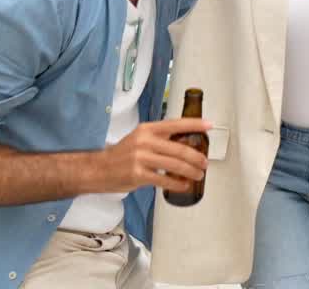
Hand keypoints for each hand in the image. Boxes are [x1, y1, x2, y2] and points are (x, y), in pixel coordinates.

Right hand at [96, 117, 211, 194]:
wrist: (99, 169)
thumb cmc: (123, 154)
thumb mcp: (140, 138)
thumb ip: (160, 139)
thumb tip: (186, 143)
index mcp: (147, 129)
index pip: (175, 124)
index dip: (194, 124)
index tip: (209, 126)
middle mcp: (145, 141)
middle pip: (179, 149)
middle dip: (197, 157)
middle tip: (205, 163)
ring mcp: (141, 158)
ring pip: (175, 165)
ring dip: (191, 172)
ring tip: (198, 175)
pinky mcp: (138, 175)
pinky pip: (164, 180)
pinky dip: (177, 184)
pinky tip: (184, 185)